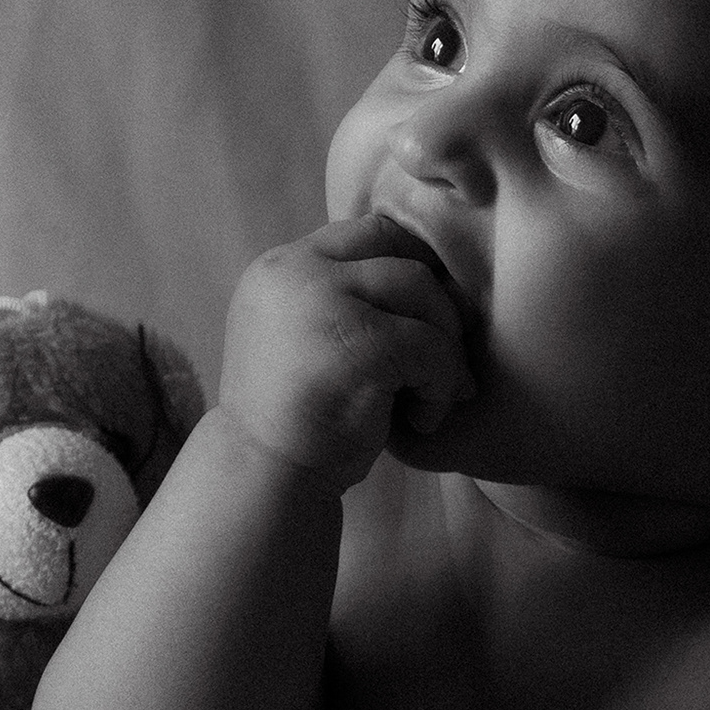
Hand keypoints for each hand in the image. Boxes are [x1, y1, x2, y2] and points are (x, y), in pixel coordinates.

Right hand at [219, 214, 473, 489]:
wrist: (264, 476)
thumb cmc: (297, 422)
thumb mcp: (311, 340)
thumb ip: (348, 301)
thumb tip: (442, 285)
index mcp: (282, 267)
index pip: (370, 233)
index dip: (415, 269)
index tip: (428, 321)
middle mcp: (297, 271)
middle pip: (404, 259)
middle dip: (439, 312)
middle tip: (446, 365)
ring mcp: (324, 300)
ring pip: (424, 294)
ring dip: (444, 350)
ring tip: (430, 399)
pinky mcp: (358, 341)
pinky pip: (431, 346)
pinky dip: (440, 387)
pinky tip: (422, 421)